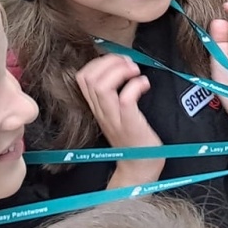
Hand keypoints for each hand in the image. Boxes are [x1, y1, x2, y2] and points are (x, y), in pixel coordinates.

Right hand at [75, 54, 163, 186]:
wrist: (140, 165)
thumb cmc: (134, 136)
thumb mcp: (118, 112)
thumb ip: (116, 92)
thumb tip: (125, 66)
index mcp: (97, 106)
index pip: (83, 76)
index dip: (100, 62)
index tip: (120, 62)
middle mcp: (101, 111)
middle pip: (90, 77)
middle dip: (110, 62)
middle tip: (130, 65)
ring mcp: (113, 118)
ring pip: (102, 86)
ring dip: (120, 71)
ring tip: (136, 72)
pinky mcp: (129, 124)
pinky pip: (125, 99)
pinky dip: (135, 85)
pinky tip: (144, 85)